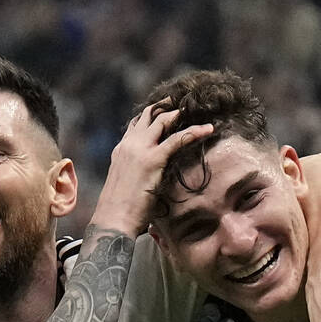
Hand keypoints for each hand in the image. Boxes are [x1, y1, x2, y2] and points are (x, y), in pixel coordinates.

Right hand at [92, 104, 212, 233]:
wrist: (112, 219)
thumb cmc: (120, 211)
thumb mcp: (126, 185)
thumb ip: (137, 174)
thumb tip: (150, 179)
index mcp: (121, 151)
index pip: (135, 125)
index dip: (151, 116)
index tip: (164, 112)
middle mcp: (129, 145)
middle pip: (148, 116)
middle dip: (165, 106)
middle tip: (181, 102)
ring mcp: (140, 150)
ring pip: (162, 121)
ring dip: (179, 113)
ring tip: (195, 109)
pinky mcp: (153, 159)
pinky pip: (177, 139)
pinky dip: (194, 132)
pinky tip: (207, 129)